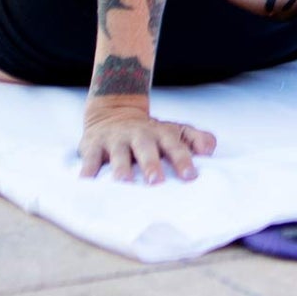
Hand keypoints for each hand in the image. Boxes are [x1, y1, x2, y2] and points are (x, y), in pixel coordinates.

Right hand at [79, 102, 216, 182]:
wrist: (114, 111)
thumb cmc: (152, 133)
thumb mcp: (174, 131)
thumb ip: (195, 138)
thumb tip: (210, 150)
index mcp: (161, 133)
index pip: (175, 145)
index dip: (183, 159)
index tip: (191, 176)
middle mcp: (139, 135)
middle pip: (146, 148)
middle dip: (151, 164)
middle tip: (156, 182)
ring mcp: (116, 139)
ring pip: (119, 153)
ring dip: (121, 168)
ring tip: (123, 184)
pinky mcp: (93, 146)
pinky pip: (90, 159)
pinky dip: (87, 172)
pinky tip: (86, 184)